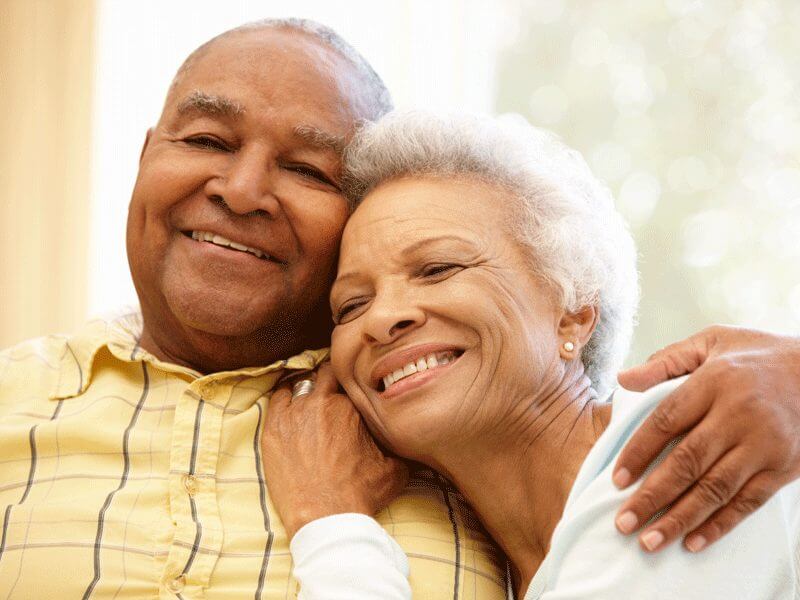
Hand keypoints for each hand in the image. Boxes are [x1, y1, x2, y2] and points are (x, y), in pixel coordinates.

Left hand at [262, 362, 407, 539]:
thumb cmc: (360, 494)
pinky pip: (277, 398)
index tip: (352, 391)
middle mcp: (322, 402)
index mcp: (352, 406)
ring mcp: (295, 413)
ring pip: (301, 385)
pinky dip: (284, 399)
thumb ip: (399, 446)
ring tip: (311, 405)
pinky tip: (290, 410)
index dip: (353, 383)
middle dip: (330, 380)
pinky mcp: (273, 428)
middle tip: (332, 393)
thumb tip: (411, 439)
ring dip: (307, 391)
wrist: (326, 517)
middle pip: (326, 374)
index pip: (352, 379)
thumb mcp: (394, 469)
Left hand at [612, 325, 799, 552]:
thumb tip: (623, 379)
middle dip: (652, 496)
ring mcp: (765, 444)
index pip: (666, 421)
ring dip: (680, 518)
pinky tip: (693, 542)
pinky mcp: (785, 467)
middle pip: (688, 462)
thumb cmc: (755, 355)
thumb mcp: (711, 342)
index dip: (639, 452)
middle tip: (623, 523)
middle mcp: (739, 415)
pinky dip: (720, 525)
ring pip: (715, 488)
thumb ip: (666, 361)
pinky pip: (748, 502)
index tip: (617, 480)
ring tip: (650, 541)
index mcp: (714, 382)